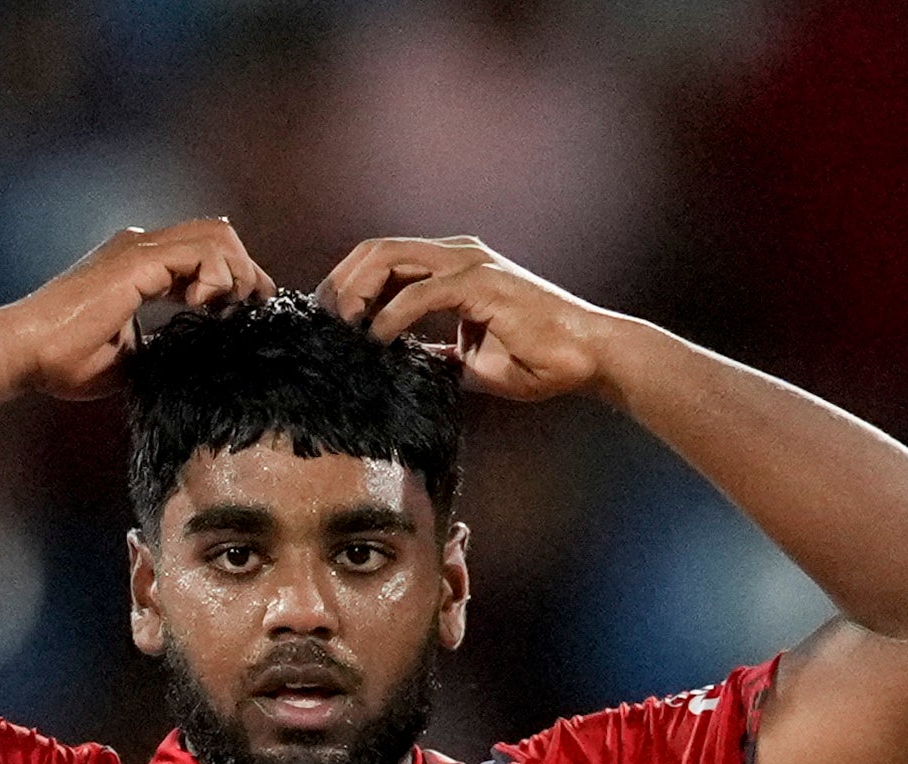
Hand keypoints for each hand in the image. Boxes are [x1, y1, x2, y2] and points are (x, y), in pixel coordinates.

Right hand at [0, 219, 265, 400]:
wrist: (24, 352)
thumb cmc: (60, 361)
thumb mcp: (127, 356)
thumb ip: (159, 345)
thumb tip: (191, 357)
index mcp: (134, 263)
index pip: (199, 250)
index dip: (231, 274)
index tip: (248, 306)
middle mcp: (137, 245)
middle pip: (215, 233)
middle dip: (244, 267)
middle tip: (257, 303)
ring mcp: (137, 248)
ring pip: (215, 235)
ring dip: (236, 270)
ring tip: (234, 306)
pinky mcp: (137, 261)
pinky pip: (200, 253)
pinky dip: (217, 276)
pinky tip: (208, 304)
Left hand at [317, 235, 632, 402]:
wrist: (586, 358)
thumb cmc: (537, 360)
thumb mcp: (468, 360)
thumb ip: (432, 355)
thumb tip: (398, 371)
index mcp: (452, 267)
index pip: (382, 261)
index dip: (346, 288)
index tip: (326, 328)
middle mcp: (458, 255)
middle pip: (375, 250)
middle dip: (338, 285)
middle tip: (321, 328)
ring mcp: (470, 264)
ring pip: (388, 258)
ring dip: (354, 295)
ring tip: (342, 333)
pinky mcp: (482, 284)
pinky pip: (418, 294)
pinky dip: (389, 318)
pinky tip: (377, 343)